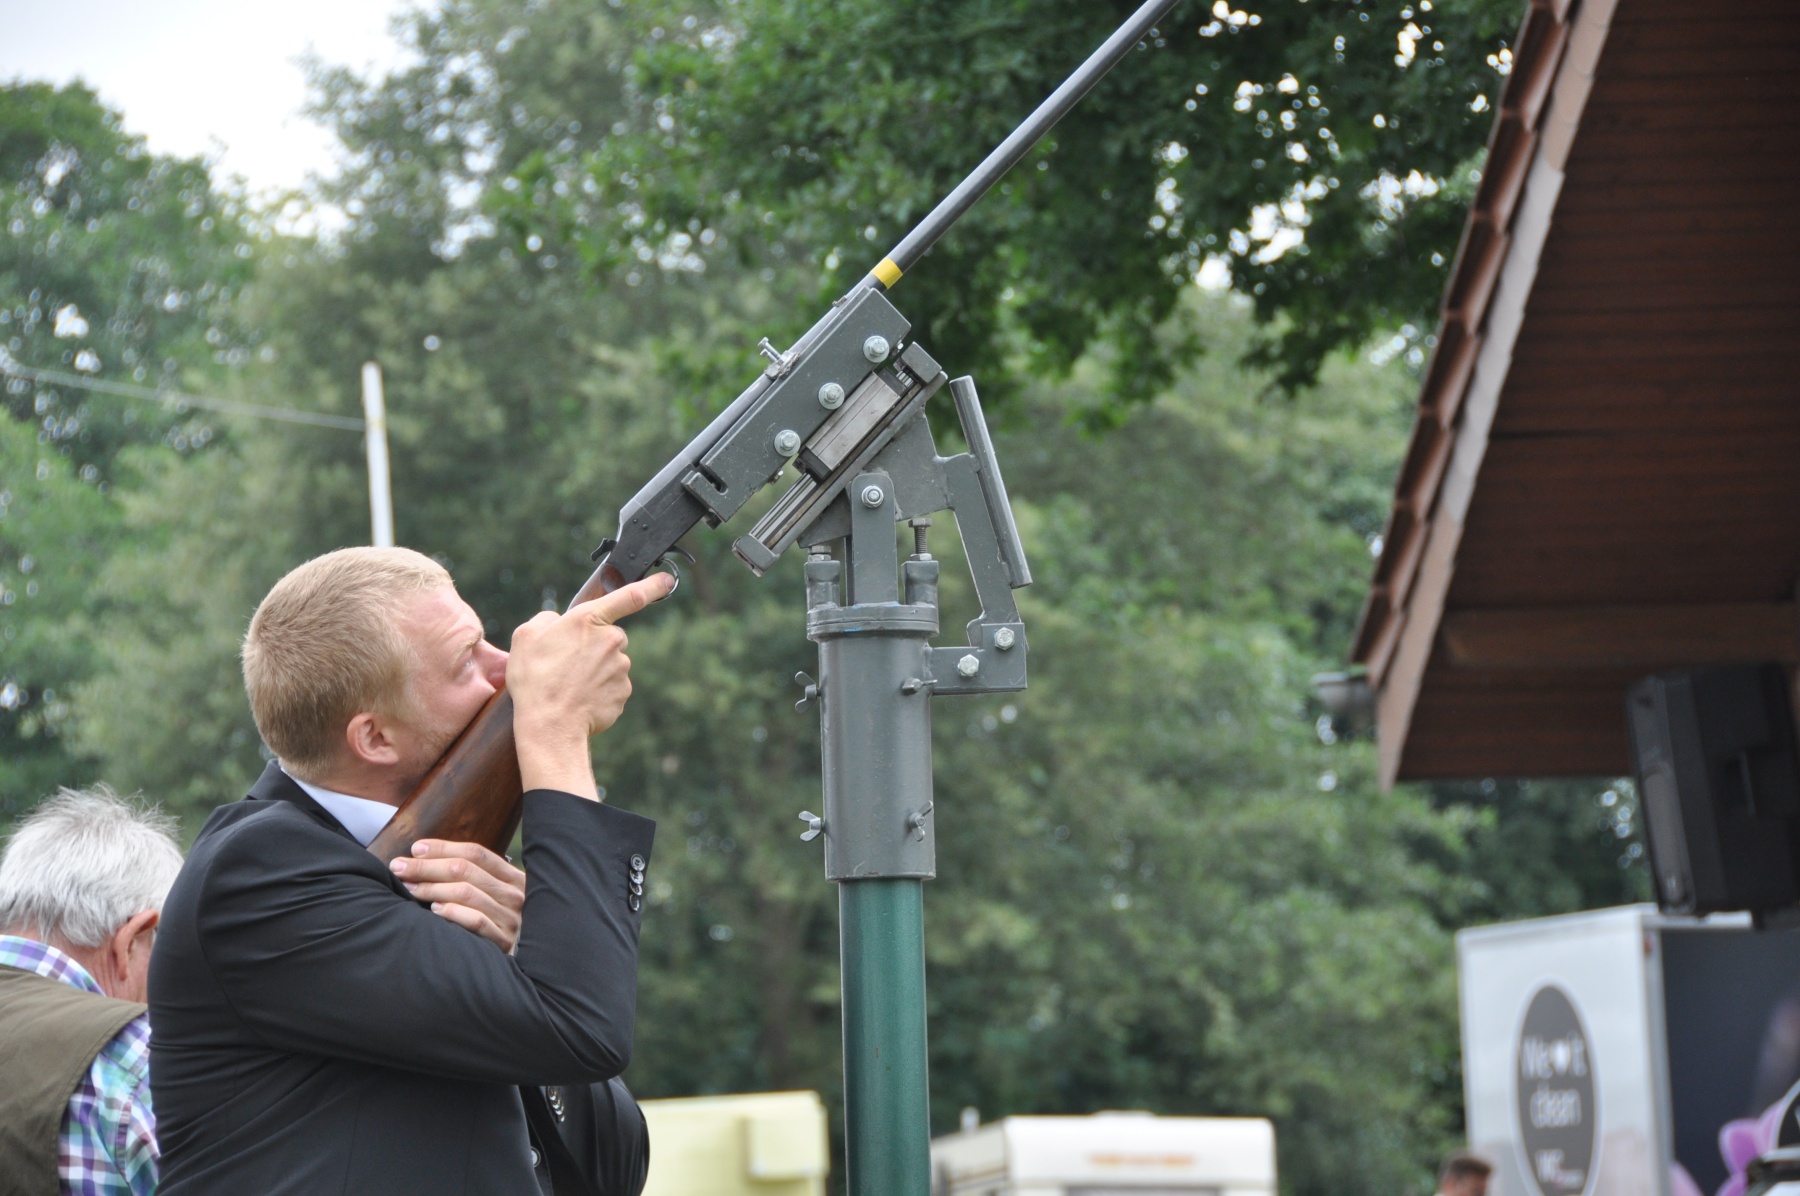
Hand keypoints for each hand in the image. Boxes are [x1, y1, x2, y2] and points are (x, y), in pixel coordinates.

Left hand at [390, 840, 527, 952]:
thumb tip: (421, 855)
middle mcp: (515, 895)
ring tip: (410, 888)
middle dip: (427, 867)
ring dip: (432, 888)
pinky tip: (434, 910)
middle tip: (399, 867)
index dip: (443, 848)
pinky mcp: (503, 942)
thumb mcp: (491, 895)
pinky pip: (476, 921)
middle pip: (466, 870)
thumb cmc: (493, 923)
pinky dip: (452, 912)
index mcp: (513, 877)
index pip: (476, 854)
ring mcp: (511, 919)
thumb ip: (470, 877)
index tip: (415, 849)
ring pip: (467, 892)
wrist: (517, 965)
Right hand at [507, 573, 673, 796]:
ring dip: (594, 672)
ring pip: (610, 664)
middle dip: (593, 647)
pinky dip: (598, 693)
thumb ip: (547, 620)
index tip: (668, 580)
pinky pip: (612, 687)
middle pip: (609, 638)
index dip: (651, 585)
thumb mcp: (526, 636)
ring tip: (568, 685)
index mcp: (589, 620)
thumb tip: (557, 622)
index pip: (629, 596)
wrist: (549, 725)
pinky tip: (579, 700)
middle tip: (566, 663)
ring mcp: (621, 669)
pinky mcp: (623, 693)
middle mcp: (612, 641)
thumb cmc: (535, 679)